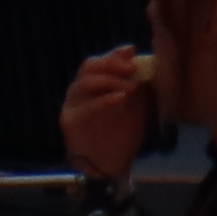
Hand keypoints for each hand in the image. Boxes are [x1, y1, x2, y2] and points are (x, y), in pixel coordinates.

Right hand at [61, 42, 160, 185]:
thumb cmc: (121, 134)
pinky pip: (86, 107)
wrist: (108, 164)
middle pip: (89, 67)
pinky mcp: (71, 121)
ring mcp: (72, 105)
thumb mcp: (134, 107)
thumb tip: (145, 64)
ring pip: (84, 82)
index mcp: (93, 85)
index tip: (131, 51)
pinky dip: (103, 100)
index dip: (113, 54)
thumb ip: (135, 87)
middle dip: (111, 64)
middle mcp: (79, 91)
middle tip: (131, 68)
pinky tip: (119, 98)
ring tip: (129, 86)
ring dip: (109, 80)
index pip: (99, 62)